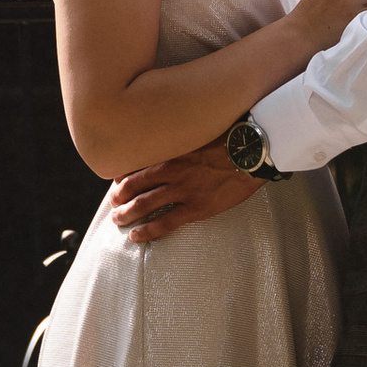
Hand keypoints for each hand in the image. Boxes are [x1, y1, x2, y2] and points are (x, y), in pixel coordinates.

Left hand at [108, 142, 269, 245]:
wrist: (254, 152)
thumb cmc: (230, 137)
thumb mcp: (199, 130)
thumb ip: (182, 137)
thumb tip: (173, 135)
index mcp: (171, 150)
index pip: (136, 163)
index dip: (122, 174)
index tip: (116, 181)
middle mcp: (172, 170)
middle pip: (134, 186)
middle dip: (119, 196)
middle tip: (113, 203)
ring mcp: (183, 190)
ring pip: (144, 205)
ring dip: (127, 214)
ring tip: (118, 220)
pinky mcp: (197, 208)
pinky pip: (165, 223)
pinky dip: (148, 231)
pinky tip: (136, 236)